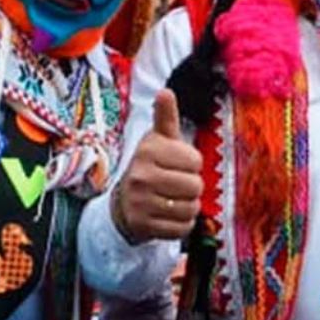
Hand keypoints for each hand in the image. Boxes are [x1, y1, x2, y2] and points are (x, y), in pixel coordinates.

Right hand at [112, 90, 203, 243]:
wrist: (124, 204)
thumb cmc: (151, 167)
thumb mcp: (158, 141)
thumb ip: (166, 117)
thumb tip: (165, 91)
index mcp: (148, 151)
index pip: (195, 161)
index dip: (192, 164)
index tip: (177, 164)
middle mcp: (140, 176)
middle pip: (195, 186)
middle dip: (192, 187)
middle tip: (176, 185)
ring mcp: (140, 203)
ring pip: (190, 209)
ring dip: (188, 207)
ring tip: (173, 200)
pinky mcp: (143, 226)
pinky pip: (182, 228)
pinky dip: (181, 225)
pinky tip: (168, 216)